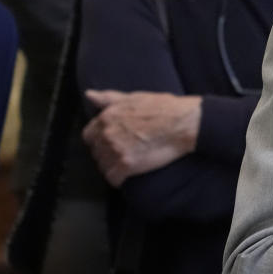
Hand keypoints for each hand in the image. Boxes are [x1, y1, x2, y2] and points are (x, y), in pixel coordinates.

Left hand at [82, 89, 202, 186]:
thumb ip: (109, 98)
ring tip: (129, 162)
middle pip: (96, 152)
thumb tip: (90, 94)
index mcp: (107, 117)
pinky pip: (113, 179)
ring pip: (103, 166)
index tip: (112, 141)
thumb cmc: (163, 108)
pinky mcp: (127, 165)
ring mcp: (116, 150)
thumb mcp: (134, 97)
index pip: (88, 136)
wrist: (183, 123)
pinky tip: (129, 174)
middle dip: (108, 153)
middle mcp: (107, 134)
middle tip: (126, 151)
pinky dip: (120, 179)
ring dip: (113, 167)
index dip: (100, 139)